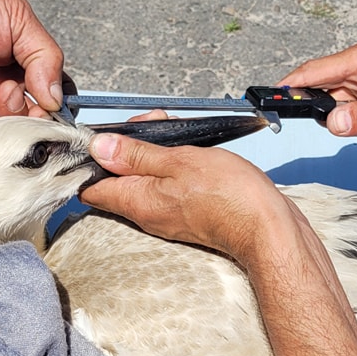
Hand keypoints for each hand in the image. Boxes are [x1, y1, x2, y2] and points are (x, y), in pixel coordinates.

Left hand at [0, 0, 64, 140]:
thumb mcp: (19, 21)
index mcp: (18, 67)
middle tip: (26, 94)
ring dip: (9, 111)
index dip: (56, 103)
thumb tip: (56, 99)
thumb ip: (47, 58)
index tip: (56, 101)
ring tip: (0, 84)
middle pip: (31, 122)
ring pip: (6, 133)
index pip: (48, 98)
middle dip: (35, 115)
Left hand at [82, 130, 286, 263]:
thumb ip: (136, 154)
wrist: (267, 229)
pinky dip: (169, 167)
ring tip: (172, 134)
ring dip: (150, 154)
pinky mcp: (187, 214)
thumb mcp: (178, 161)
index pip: (90, 187)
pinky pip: (165, 188)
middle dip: (125, 148)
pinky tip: (187, 153)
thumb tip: (98, 148)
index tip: (101, 138)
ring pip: (143, 182)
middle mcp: (147, 214)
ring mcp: (167, 216)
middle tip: (148, 126)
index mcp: (137, 201)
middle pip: (117, 180)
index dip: (88, 161)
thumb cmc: (230, 197)